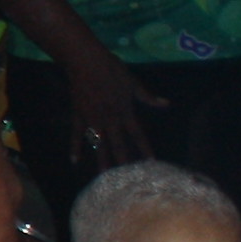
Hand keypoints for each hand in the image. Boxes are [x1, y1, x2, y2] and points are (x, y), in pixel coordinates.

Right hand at [59, 53, 160, 168]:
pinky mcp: (78, 116)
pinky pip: (77, 135)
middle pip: (117, 144)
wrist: (86, 63)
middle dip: (123, 162)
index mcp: (125, 111)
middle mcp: (109, 119)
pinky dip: (75, 147)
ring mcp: (92, 119)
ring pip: (98, 144)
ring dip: (101, 160)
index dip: (145, 148)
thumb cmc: (112, 69)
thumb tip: (166, 104)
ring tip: (103, 176)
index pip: (137, 135)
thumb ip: (147, 97)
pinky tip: (74, 160)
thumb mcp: (133, 82)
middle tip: (126, 179)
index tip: (151, 162)